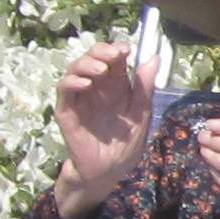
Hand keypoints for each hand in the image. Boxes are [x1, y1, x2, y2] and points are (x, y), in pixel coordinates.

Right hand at [50, 39, 154, 212]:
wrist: (109, 170)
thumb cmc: (125, 143)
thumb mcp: (140, 113)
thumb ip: (145, 87)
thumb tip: (154, 58)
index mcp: (114, 86)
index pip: (112, 59)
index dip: (116, 49)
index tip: (126, 49)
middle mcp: (96, 88)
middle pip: (92, 59)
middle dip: (101, 51)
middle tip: (114, 54)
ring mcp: (80, 98)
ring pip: (75, 70)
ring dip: (86, 64)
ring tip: (101, 69)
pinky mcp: (67, 111)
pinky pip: (65, 91)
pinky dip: (73, 82)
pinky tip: (86, 83)